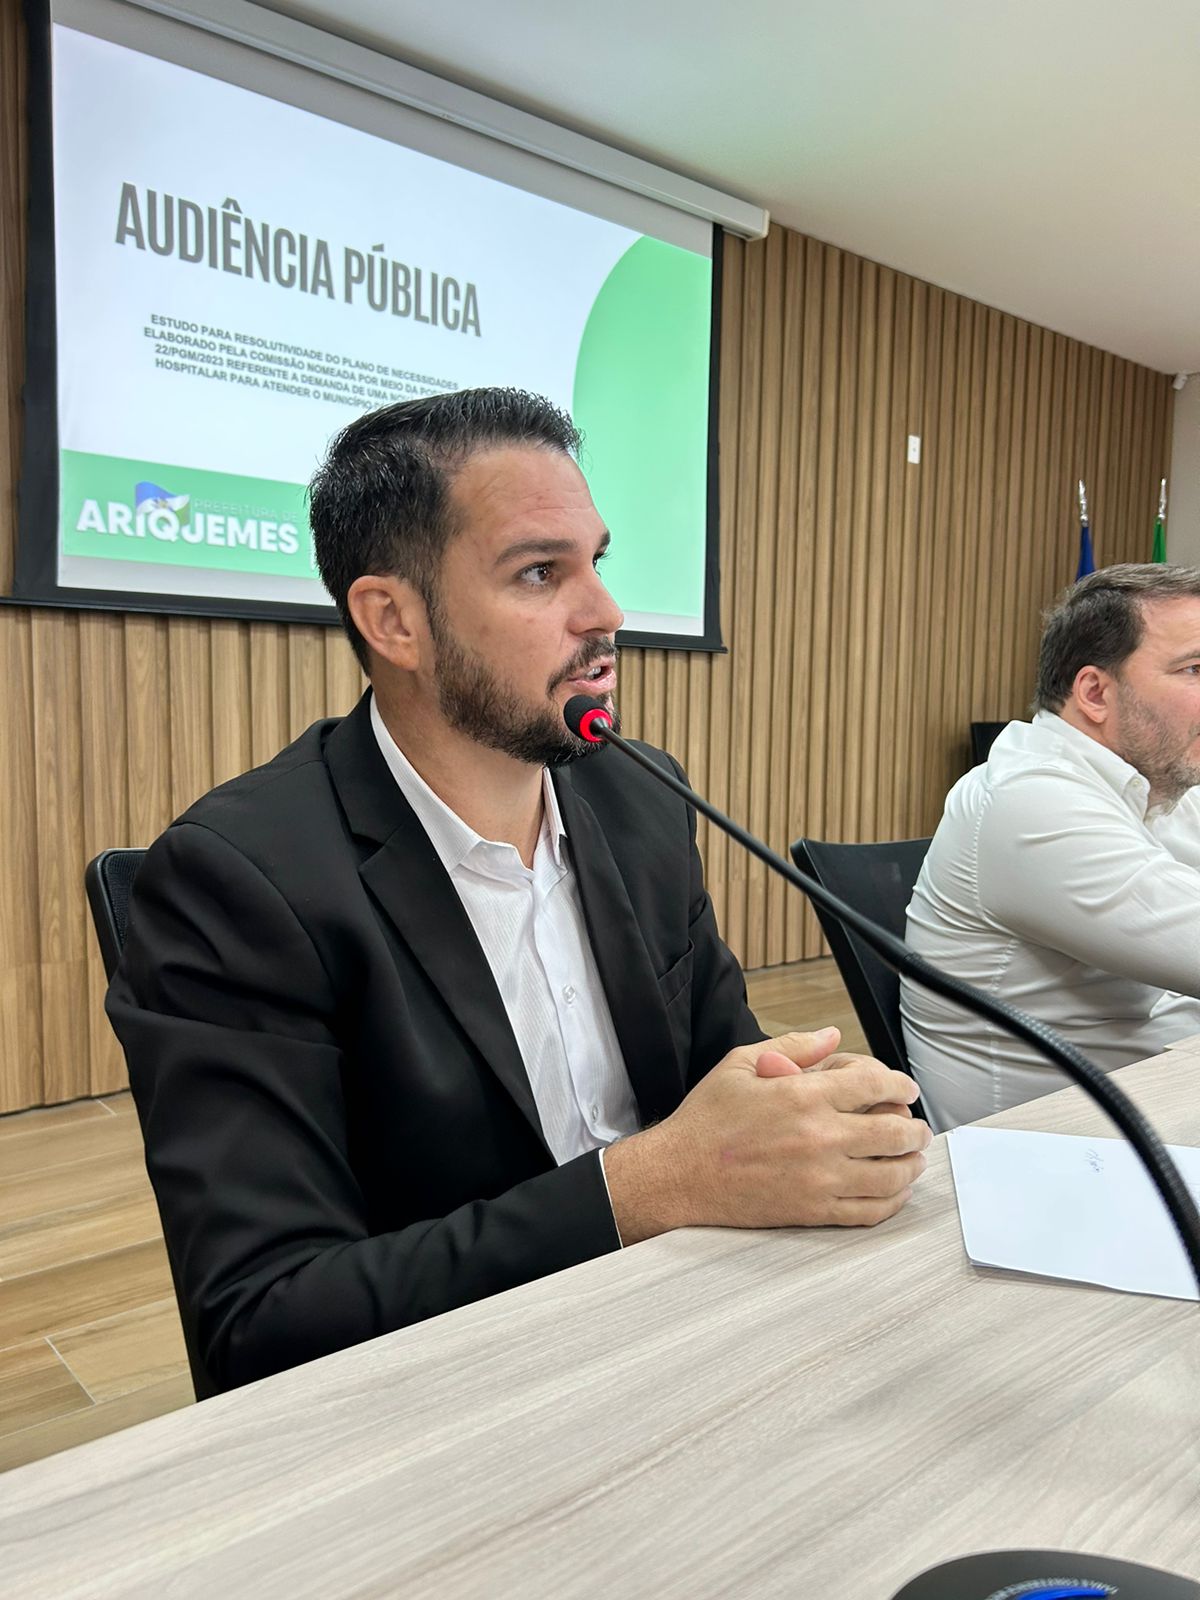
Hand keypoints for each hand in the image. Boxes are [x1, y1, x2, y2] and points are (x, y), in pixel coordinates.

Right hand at [604, 1030, 930, 1243]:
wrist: (678, 1174)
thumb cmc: (706, 1120)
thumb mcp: (741, 1065)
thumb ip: (792, 1047)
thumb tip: (831, 1035)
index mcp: (802, 1096)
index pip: (874, 1086)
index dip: (899, 1085)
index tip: (906, 1089)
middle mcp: (818, 1138)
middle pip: (893, 1133)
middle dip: (914, 1128)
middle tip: (918, 1128)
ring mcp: (819, 1179)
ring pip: (889, 1175)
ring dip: (910, 1165)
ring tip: (914, 1158)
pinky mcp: (812, 1211)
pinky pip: (869, 1211)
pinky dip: (892, 1201)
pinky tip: (893, 1191)